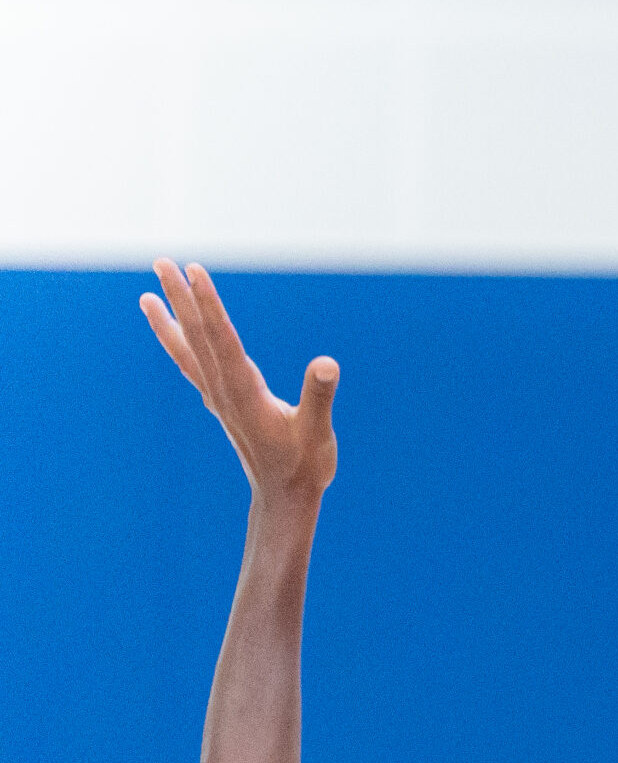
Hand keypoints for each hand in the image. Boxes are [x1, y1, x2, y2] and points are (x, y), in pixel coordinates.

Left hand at [142, 260, 338, 508]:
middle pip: (198, 337)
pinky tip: (170, 332)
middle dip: (180, 299)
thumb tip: (326, 364)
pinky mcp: (222, 405)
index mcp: (246, 394)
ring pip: (190, 351)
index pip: (222, 340)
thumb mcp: (318, 433)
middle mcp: (225, 392)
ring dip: (169, 319)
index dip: (208, 304)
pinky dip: (177, 345)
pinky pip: (192, 367)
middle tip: (161, 263)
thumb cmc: (305, 467)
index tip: (194, 271)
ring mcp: (219, 399)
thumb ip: (319, 398)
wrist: (284, 499)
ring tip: (146, 295)